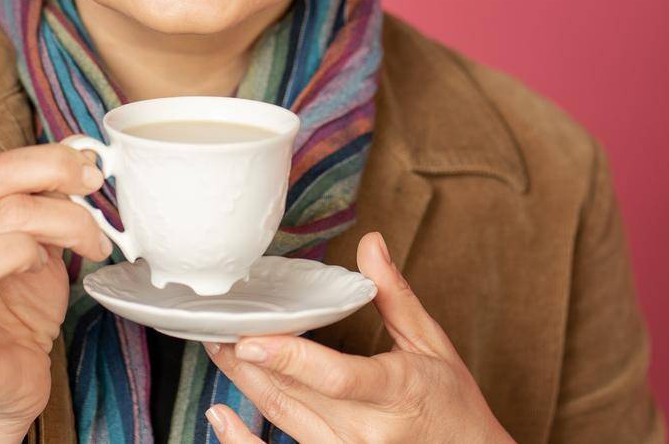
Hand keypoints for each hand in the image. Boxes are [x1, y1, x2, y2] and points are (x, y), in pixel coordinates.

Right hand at [0, 143, 113, 441]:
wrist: (7, 378)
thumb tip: (82, 151)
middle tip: (96, 237)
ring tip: (48, 268)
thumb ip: (52, 200)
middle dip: (64, 214)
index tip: (93, 177)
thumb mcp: (44, 245)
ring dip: (24, 254)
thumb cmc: (22, 308)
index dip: (52, 165)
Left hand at [204, 231, 513, 443]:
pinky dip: (244, 440)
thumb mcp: (432, 343)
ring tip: (217, 350)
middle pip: (296, 395)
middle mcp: (367, 430)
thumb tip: (370, 243)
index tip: (251, 341)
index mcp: (396, 391)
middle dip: (250, 362)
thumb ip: (395, 295)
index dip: (290, 360)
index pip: (336, 378)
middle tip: (216, 326)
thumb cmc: (452, 403)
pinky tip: (220, 415)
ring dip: (244, 385)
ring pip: (283, 418)